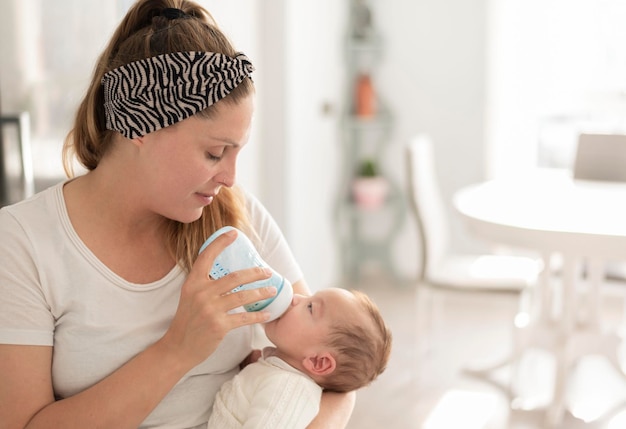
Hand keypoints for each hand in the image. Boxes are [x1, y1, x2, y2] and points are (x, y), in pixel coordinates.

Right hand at [160, 229, 275, 367]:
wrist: (177, 347)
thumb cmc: (188, 320)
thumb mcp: (190, 296)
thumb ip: (205, 284)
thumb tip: (228, 273)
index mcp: (193, 283)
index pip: (206, 257)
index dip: (220, 243)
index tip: (233, 233)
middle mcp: (201, 293)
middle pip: (235, 277)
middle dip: (255, 273)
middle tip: (268, 271)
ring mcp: (210, 309)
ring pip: (243, 296)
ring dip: (261, 293)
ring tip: (272, 290)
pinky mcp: (219, 326)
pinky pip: (244, 317)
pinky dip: (258, 316)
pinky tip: (267, 313)